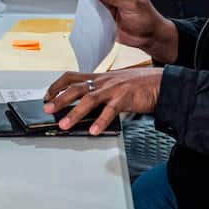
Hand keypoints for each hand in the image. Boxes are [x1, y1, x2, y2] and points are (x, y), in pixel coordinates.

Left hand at [44, 69, 162, 134]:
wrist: (161, 83)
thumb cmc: (139, 86)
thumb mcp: (115, 85)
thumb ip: (100, 93)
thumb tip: (84, 107)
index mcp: (99, 78)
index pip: (71, 77)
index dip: (57, 86)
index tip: (47, 95)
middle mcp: (103, 81)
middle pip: (75, 88)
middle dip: (59, 99)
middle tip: (47, 109)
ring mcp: (114, 89)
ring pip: (89, 99)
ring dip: (74, 113)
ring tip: (64, 124)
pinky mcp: (125, 98)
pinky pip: (110, 111)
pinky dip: (100, 121)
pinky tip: (94, 130)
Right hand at [93, 0, 177, 63]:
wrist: (151, 37)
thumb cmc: (148, 18)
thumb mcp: (133, 4)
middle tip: (89, 4)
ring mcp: (111, 10)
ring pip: (95, 6)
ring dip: (92, 9)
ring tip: (91, 13)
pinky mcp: (108, 21)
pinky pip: (97, 18)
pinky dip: (93, 19)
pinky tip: (93, 21)